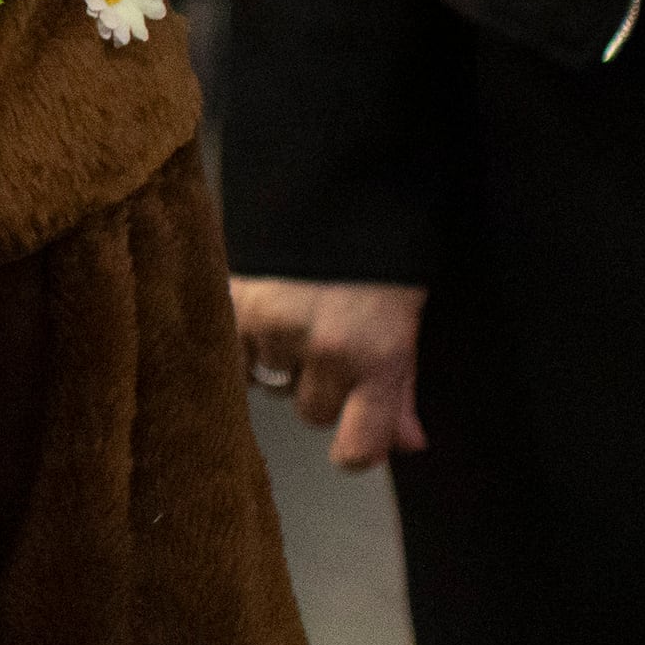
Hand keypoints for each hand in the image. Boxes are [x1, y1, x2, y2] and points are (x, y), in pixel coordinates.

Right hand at [230, 275, 426, 468]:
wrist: (336, 192)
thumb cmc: (381, 263)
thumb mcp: (405, 327)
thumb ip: (401, 388)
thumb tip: (409, 444)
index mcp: (376, 359)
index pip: (358, 446)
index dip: (353, 453)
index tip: (349, 447)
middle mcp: (325, 351)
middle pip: (312, 410)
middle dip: (320, 389)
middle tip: (329, 349)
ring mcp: (275, 328)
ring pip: (271, 381)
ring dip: (280, 361)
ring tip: (295, 320)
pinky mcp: (234, 304)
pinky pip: (234, 354)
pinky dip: (246, 345)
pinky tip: (261, 320)